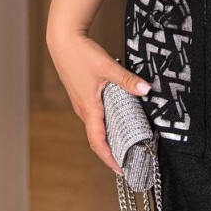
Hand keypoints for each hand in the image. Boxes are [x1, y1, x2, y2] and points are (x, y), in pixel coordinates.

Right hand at [47, 32, 152, 175]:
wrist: (63, 41)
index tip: (122, 169)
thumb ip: (127, 79)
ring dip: (111, 137)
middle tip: (131, 159)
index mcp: (89, 108)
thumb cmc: (81, 54)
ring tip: (128, 142)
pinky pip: (96, 116)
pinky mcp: (83, 95)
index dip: (110, 158)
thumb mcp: (107, 66)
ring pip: (97, 127)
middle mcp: (84, 110)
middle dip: (113, 151)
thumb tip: (146, 89)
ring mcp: (82, 103)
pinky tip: (119, 117)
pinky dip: (107, 123)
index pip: (98, 142)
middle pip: (98, 138)